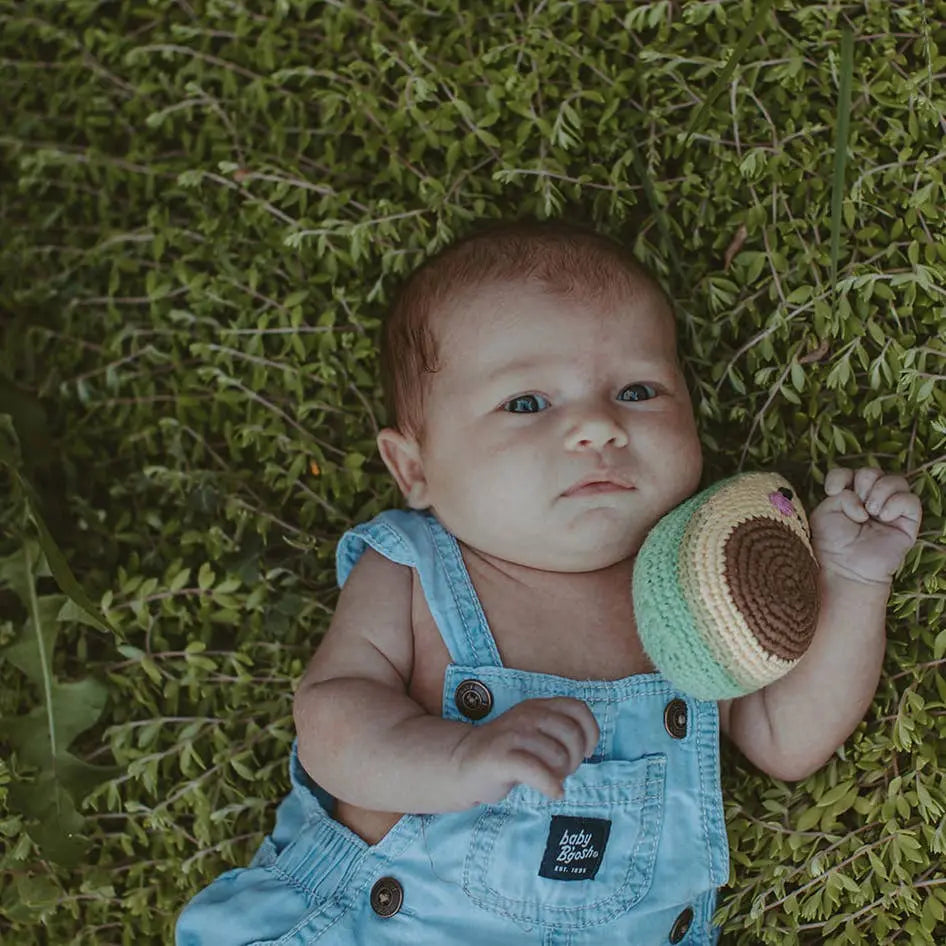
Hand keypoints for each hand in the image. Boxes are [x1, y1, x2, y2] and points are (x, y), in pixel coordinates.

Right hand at [452, 697, 598, 804]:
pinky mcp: (501, 756)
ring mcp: (512, 734)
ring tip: (551, 779)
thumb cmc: (506, 752)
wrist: (463, 762)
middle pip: (571, 733)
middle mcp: (527, 715)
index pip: (577, 708)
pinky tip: (553, 793)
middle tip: (564, 771)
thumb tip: (587, 749)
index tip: (587, 752)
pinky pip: (537, 771)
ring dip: (561, 774)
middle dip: (575, 758)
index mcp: (537, 706)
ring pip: (557, 754)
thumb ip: (557, 732)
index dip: (590, 731)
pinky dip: (551, 786)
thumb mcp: (533, 732)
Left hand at [809, 467, 921, 585]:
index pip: (848, 473)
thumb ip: (839, 495)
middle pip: (872, 472)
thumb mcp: (824, 513)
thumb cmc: (832, 543)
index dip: (841, 476)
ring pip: (896, 480)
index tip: (832, 490)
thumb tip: (862, 499)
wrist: (847, 568)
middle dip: (863, 483)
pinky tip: (883, 516)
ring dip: (880, 491)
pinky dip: (895, 503)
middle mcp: (870, 500)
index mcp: (848, 496)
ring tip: (870, 512)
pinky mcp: (908, 522)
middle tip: (857, 505)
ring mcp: (890, 509)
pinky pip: (910, 500)